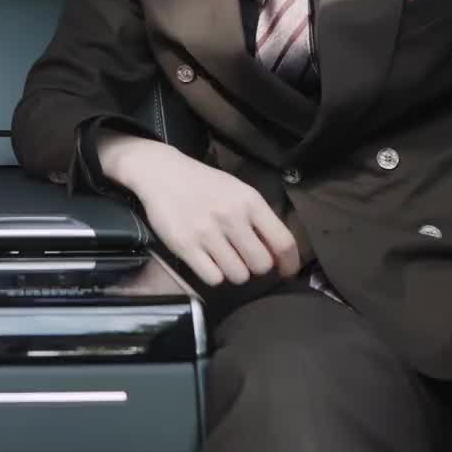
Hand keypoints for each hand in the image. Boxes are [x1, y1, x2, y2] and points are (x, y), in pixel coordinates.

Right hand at [99, 135, 300, 286]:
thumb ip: (258, 218)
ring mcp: (207, 232)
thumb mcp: (238, 191)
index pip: (283, 241)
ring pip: (238, 275)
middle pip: (261, 264)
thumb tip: (278, 254)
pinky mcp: (185, 246)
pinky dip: (213, 275)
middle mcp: (231, 217)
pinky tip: (207, 261)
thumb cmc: (204, 184)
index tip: (286, 272)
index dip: (290, 263)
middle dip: (256, 267)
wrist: (161, 173)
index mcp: (250, 201)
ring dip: (234, 272)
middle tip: (245, 259)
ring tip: (224, 259)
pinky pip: (213, 278)